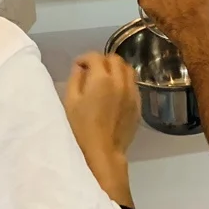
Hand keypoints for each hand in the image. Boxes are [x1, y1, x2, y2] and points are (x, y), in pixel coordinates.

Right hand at [64, 53, 139, 172]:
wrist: (103, 151)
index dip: (85, 58)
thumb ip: (75, 79)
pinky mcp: (138, 104)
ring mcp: (132, 93)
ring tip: (106, 79)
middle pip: (115, 59)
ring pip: (128, 70)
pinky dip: (124, 82)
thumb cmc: (81, 128)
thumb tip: (80, 68)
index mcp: (102, 79)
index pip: (96, 57)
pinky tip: (115, 93)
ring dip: (116, 69)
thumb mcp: (70, 101)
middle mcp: (120, 81)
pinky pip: (133, 85)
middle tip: (92, 71)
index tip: (78, 66)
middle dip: (102, 61)